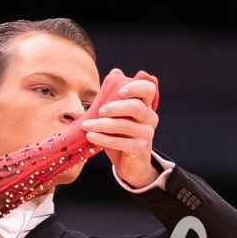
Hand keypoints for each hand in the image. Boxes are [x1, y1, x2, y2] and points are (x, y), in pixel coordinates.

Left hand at [83, 70, 160, 188]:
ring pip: (125, 126)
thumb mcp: (120, 115)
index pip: (149, 89)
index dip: (136, 87)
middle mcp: (150, 118)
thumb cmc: (123, 136)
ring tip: (86, 125)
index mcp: (146, 106)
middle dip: (116, 107)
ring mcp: (146, 134)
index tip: (120, 90)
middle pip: (136, 107)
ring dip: (103, 124)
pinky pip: (120, 142)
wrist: (131, 166)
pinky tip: (91, 136)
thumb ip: (116, 95)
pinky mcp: (139, 149)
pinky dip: (103, 139)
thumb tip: (116, 71)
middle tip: (99, 110)